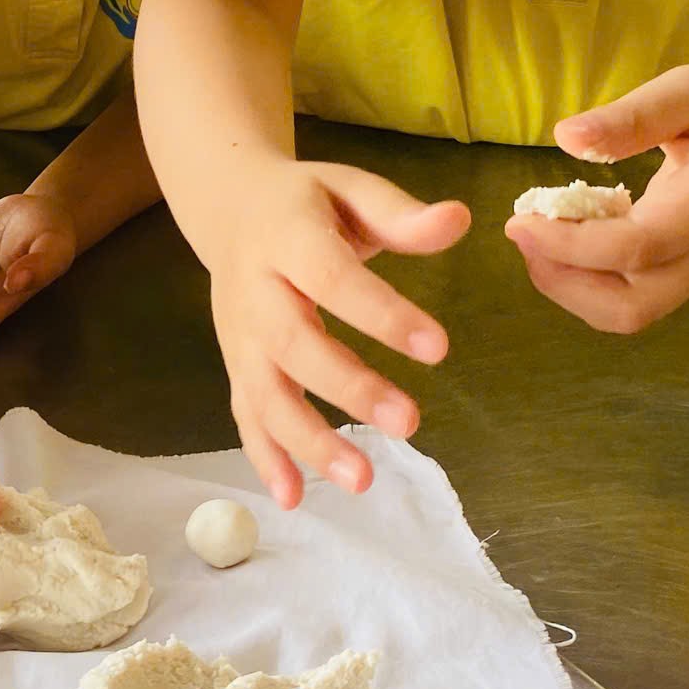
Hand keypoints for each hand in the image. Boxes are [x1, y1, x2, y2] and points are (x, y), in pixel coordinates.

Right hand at [202, 161, 465, 509]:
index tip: (440, 347)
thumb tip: (459, 220)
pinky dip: (265, 457)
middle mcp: (253, 291)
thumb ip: (400, 214)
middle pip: (294, 345)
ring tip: (361, 480)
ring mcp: (239, 334)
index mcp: (285, 238)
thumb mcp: (350, 189)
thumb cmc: (307, 202)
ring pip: (265, 393)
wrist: (229, 207)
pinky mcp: (236, 364)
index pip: (332, 279)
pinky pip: (246, 415)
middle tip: (411, 423)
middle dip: (348, 388)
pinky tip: (294, 498)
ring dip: (307, 440)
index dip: (382, 314)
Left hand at [512, 64, 688, 333]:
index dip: (571, 245)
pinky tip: (570, 231)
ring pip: (630, 312)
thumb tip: (567, 137)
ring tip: (539, 233)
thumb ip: (636, 114)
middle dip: (563, 281)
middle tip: (524, 230)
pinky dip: (589, 278)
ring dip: (571, 286)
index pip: (638, 249)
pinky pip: (634, 296)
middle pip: (632, 307)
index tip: (519, 220)